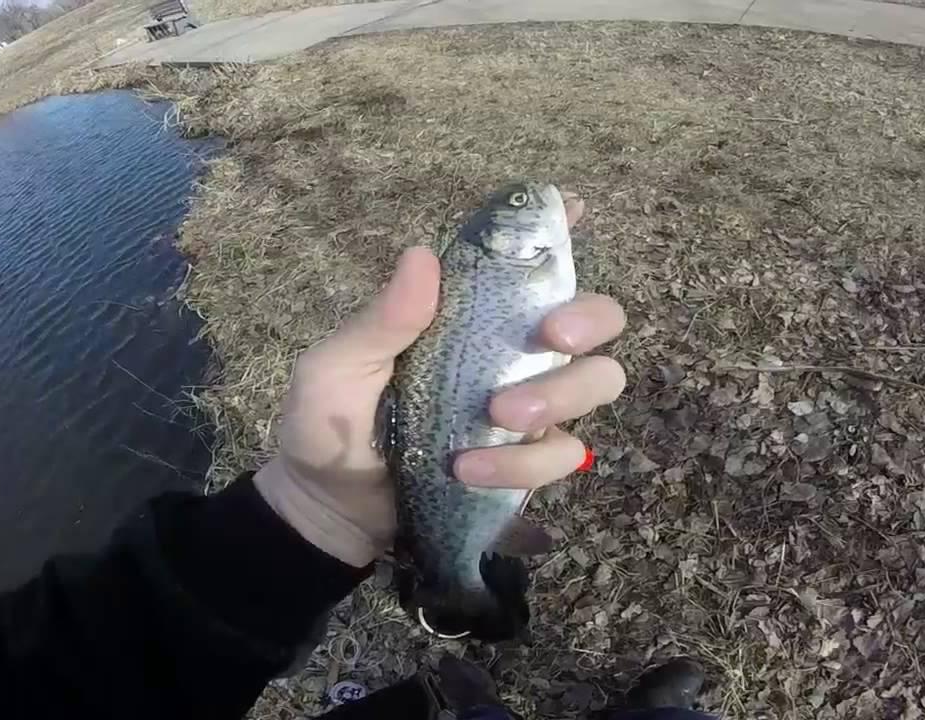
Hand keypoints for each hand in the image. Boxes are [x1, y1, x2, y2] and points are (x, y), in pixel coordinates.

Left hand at [254, 198, 626, 566]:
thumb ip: (381, 320)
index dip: (558, 232)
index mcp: (466, 315)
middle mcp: (510, 352)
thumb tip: (422, 255)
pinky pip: (564, 453)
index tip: (576, 211)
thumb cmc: (327, 422)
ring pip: (597, 381)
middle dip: (589, 318)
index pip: (523, 263)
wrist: (327, 506)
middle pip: (598, 316)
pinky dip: (522, 463)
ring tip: (500, 415)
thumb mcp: (338, 366)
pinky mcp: (526, 463)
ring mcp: (527, 408)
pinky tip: (468, 470)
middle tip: (553, 338)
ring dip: (558, 396)